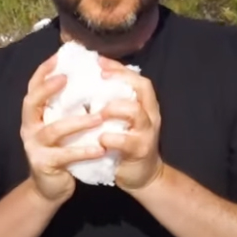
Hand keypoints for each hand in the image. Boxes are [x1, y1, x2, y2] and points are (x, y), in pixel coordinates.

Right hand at [20, 54, 105, 203]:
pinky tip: (100, 148)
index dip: (43, 71)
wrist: (51, 187)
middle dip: (48, 89)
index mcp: (34, 114)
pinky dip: (83, 150)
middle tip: (67, 78)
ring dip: (77, 122)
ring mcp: (34, 146)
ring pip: (54, 130)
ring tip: (98, 118)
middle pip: (32, 102)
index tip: (59, 57)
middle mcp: (29, 127)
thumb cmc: (61, 150)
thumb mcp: (61, 125)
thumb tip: (87, 78)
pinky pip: (65, 155)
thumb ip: (67, 107)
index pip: (33, 87)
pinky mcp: (44, 164)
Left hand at [97, 57, 163, 191]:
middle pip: (143, 87)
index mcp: (145, 104)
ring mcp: (147, 132)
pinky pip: (126, 141)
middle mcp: (150, 114)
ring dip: (114, 108)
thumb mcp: (122, 121)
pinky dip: (111, 138)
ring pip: (136, 112)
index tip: (99, 60)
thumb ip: (111, 103)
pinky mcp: (141, 151)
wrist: (143, 176)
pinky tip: (99, 139)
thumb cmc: (126, 144)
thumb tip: (86, 84)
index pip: (137, 77)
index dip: (119, 68)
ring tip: (98, 111)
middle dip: (120, 79)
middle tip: (100, 77)